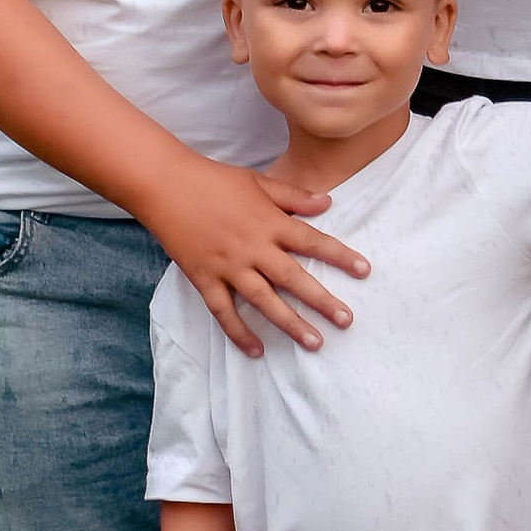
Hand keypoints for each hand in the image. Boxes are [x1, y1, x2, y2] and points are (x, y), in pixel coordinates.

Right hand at [150, 157, 368, 355]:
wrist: (165, 185)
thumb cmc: (215, 180)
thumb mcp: (259, 181)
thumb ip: (294, 196)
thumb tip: (328, 203)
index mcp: (270, 222)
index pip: (313, 242)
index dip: (340, 256)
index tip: (364, 271)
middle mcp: (253, 248)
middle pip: (294, 279)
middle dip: (323, 301)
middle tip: (347, 321)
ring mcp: (228, 266)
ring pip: (264, 301)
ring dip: (290, 323)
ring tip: (314, 343)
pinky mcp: (204, 279)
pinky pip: (224, 311)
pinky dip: (239, 332)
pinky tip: (257, 350)